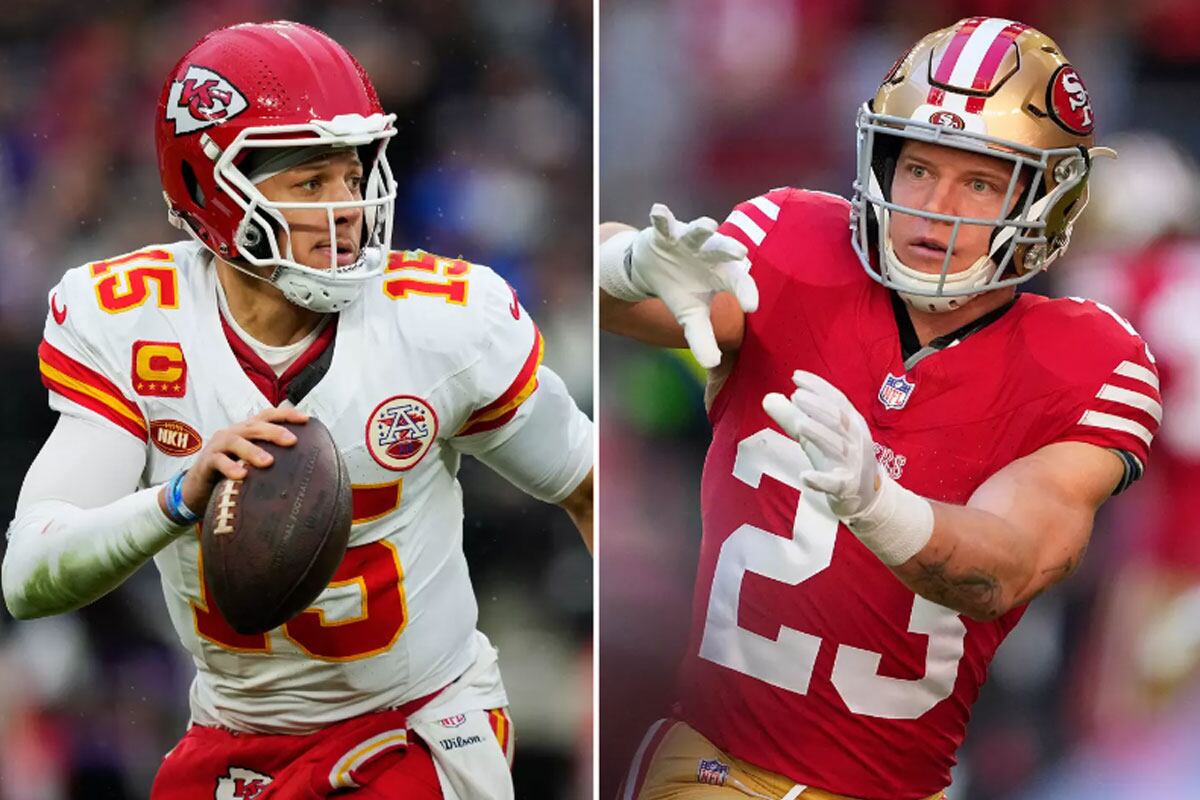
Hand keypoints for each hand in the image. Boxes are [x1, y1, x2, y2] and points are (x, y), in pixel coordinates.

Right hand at [178, 407, 308, 513]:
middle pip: (254, 426)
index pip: (267, 416)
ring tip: (268, 462)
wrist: (198, 488)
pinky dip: (230, 467)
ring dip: (253, 450)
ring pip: (236, 442)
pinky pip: (218, 461)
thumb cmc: (232, 472)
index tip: (306, 419)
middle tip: (292, 441)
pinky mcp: (206, 462)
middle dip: (274, 431)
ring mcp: (218, 446)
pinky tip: (242, 475)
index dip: (286, 415)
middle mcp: (233, 433)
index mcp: (247, 430)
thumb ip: (272, 457)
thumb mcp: (252, 461)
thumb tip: (305, 464)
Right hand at [629, 203, 757, 367]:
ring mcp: (687, 241)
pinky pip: (663, 222)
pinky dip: (661, 217)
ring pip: (697, 232)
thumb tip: (712, 364)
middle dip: (730, 249)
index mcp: (721, 273)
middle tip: (741, 253)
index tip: (751, 306)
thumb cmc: (681, 288)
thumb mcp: (691, 316)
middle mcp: (708, 253)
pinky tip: (657, 211)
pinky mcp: (665, 233)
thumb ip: (702, 337)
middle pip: (722, 250)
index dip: (746, 292)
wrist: (653, 267)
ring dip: (701, 228)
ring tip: (707, 226)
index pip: (739, 282)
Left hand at [762, 371, 880, 520]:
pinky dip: (820, 479)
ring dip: (819, 434)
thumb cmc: (836, 458)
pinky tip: (805, 476)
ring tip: (800, 425)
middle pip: (839, 419)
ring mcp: (853, 464)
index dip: (818, 387)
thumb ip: (792, 417)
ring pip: (837, 446)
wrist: (864, 495)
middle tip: (796, 396)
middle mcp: (856, 440)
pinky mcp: (847, 486)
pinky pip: (835, 483)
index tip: (796, 376)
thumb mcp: (815, 435)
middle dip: (818, 406)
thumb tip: (768, 397)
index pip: (837, 400)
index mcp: (851, 423)